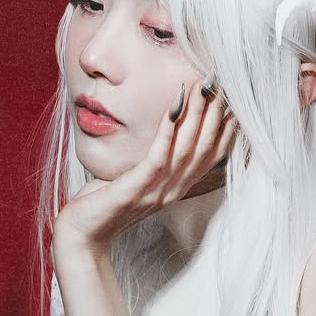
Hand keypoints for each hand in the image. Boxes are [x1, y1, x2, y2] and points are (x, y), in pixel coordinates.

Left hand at [54, 81, 235, 253]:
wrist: (81, 236)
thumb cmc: (103, 203)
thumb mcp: (135, 177)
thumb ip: (152, 157)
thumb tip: (161, 127)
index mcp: (176, 187)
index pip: (212, 155)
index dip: (227, 127)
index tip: (235, 96)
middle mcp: (173, 190)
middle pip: (205, 148)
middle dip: (217, 113)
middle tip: (223, 80)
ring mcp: (157, 191)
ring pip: (187, 149)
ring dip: (197, 114)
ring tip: (203, 84)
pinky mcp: (136, 189)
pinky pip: (159, 156)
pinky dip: (168, 129)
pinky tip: (173, 105)